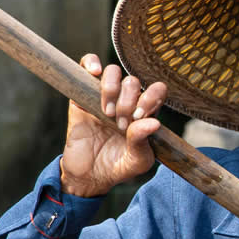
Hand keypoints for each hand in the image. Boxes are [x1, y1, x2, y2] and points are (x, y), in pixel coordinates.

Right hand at [58, 55, 168, 197]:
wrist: (87, 176)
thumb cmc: (117, 167)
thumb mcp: (136, 162)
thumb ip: (143, 142)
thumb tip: (153, 122)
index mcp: (144, 113)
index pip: (156, 90)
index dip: (150, 98)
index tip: (137, 117)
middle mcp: (126, 100)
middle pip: (133, 81)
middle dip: (127, 102)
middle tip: (119, 124)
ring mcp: (104, 95)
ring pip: (113, 71)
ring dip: (111, 88)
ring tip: (107, 112)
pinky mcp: (82, 93)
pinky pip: (88, 64)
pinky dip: (92, 62)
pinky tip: (94, 74)